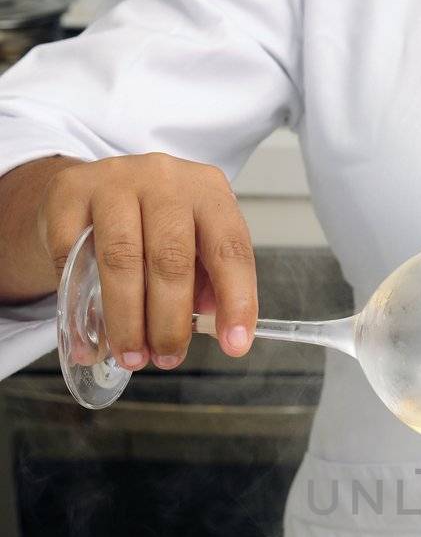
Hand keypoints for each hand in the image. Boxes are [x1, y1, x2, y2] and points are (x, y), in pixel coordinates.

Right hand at [37, 153, 256, 369]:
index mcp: (208, 191)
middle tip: (166, 358)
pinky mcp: (69, 191)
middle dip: (170, 321)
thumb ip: (208, 281)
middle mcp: (164, 178)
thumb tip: (214, 325)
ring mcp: (114, 180)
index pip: (230, 249)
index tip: (235, 345)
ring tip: (131, 356)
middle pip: (172, 259)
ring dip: (128, 319)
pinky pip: (73, 255)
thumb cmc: (153, 225)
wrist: (93, 189)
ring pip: (122, 260)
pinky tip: (90, 336)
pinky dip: (80, 305)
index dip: (236, 300)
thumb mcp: (194, 243)